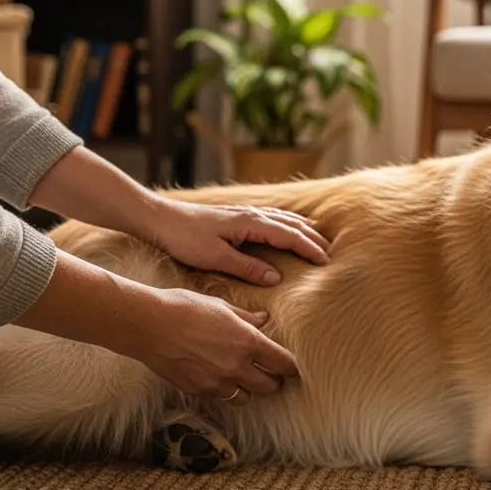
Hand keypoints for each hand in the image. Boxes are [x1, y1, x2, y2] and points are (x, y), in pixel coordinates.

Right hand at [128, 287, 298, 402]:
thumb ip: (246, 317)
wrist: (148, 325)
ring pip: (245, 397)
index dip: (290, 366)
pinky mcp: (198, 390)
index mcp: (248, 342)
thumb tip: (264, 320)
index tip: (290, 365)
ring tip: (242, 375)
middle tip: (269, 372)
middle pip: (270, 387)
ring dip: (247, 388)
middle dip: (273, 380)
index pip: (283, 364)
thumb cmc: (184, 307)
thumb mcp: (220, 306)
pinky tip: (217, 376)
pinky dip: (224, 390)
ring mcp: (217, 382)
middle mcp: (237, 366)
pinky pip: (220, 397)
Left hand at [149, 200, 330, 285]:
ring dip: (303, 229)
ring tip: (319, 239)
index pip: (290, 235)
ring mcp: (245, 212)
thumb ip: (247, 267)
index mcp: (251, 223)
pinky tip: (288, 228)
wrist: (160, 218)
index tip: (325, 261)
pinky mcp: (237, 215)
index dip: (309, 248)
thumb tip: (276, 277)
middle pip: (292, 225)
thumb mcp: (215, 258)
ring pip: (284, 218)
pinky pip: (272, 217)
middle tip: (331, 253)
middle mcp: (252, 214)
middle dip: (313, 238)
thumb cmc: (184, 239)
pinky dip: (288, 223)